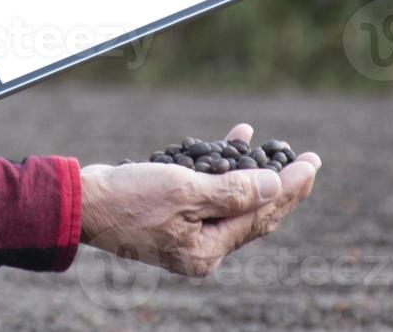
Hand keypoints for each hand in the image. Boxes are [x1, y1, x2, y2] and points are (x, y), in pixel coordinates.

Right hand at [77, 123, 320, 277]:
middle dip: (281, 184)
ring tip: (272, 145)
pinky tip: (232, 141)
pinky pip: (210, 192)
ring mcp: (186, 234)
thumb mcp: (185, 192)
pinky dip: (222, 168)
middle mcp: (200, 248)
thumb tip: (276, 186)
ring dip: (252, 171)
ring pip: (233, 200)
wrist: (80, 202)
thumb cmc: (128, 198)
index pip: (262, 215)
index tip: (312, 163)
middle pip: (253, 213)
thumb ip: (233, 192)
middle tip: (307, 159)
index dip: (290, 188)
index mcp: (207, 251)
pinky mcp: (171, 216)